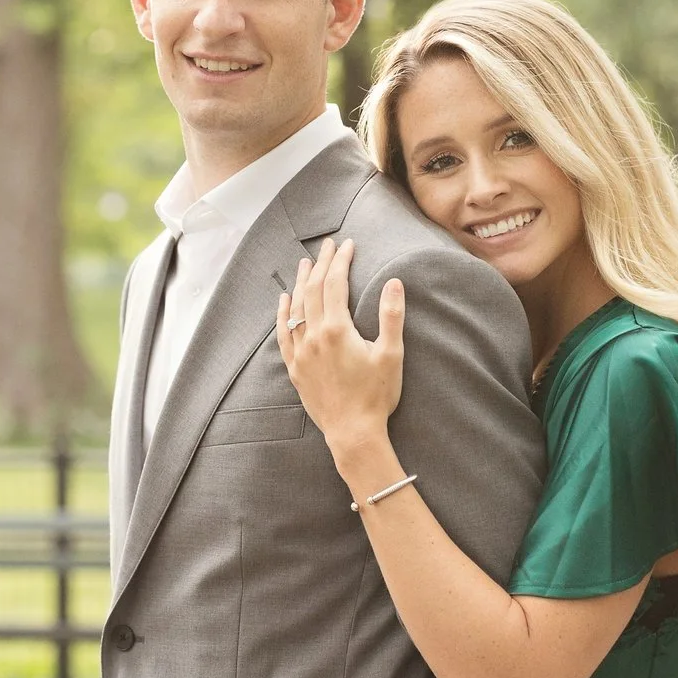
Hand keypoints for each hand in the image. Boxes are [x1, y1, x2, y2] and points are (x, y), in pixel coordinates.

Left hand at [275, 238, 404, 462]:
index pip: (335, 284)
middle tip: (328, 245)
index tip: (347, 244)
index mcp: (337, 330)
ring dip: (301, 282)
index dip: (341, 261)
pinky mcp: (295, 368)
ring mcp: (301, 352)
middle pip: (313, 290)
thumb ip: (391, 316)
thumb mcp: (391, 355)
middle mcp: (314, 336)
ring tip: (305, 263)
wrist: (353, 433)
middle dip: (321, 264)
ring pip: (296, 308)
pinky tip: (284, 300)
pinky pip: (283, 333)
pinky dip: (283, 313)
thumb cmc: (376, 396)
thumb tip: (395, 282)